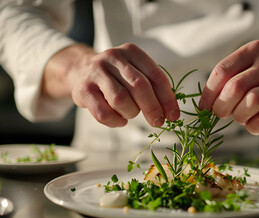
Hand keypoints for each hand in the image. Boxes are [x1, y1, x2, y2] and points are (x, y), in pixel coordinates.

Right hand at [43, 43, 179, 127]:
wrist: (80, 70)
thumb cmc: (116, 76)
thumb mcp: (135, 72)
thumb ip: (153, 87)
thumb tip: (171, 112)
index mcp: (132, 52)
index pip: (156, 76)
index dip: (167, 98)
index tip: (173, 115)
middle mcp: (113, 57)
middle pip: (139, 86)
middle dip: (152, 108)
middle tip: (158, 121)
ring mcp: (96, 72)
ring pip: (121, 100)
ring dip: (131, 113)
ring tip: (130, 113)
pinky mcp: (83, 89)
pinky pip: (104, 113)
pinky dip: (116, 121)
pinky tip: (119, 119)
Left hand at [199, 40, 258, 134]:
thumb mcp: (251, 63)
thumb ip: (229, 77)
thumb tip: (205, 104)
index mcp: (253, 50)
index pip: (222, 71)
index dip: (208, 93)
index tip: (204, 107)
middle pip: (234, 88)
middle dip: (221, 106)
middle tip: (220, 113)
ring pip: (250, 102)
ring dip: (238, 116)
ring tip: (239, 116)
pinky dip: (252, 127)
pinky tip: (252, 123)